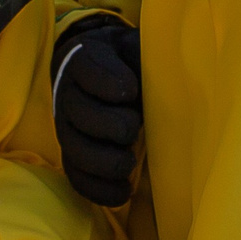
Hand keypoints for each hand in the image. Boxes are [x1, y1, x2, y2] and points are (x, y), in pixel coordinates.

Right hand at [53, 15, 141, 206]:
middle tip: (132, 128)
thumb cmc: (128, 61)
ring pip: (75, 149)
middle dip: (108, 124)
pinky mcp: (74, 155)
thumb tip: (172, 76)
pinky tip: (123, 192)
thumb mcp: (138, 48)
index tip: (130, 90)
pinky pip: (77, 176)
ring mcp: (68, 128)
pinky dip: (98, 189)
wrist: (105, 73)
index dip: (106, 81)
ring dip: (103, 161)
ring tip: (128, 163)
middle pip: (78, 111)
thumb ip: (149, 56)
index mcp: (86, 60)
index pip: (86, 67)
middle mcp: (69, 94)